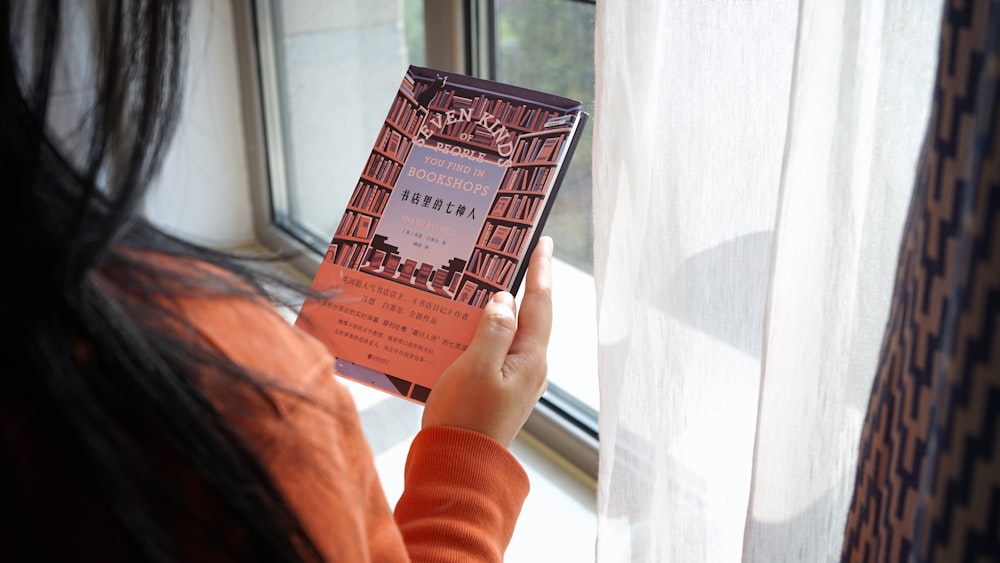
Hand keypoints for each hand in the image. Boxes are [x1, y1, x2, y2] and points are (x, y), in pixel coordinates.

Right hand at [421, 236, 553, 446]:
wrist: (458, 469)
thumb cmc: (464, 420)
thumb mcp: (475, 368)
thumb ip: (492, 329)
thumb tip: (505, 299)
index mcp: (530, 359)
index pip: (539, 303)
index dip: (541, 270)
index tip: (544, 241)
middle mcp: (529, 369)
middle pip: (528, 317)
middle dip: (520, 285)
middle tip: (510, 254)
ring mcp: (515, 382)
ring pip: (509, 334)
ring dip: (498, 310)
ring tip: (482, 284)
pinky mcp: (498, 392)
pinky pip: (495, 352)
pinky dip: (484, 333)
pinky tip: (465, 327)